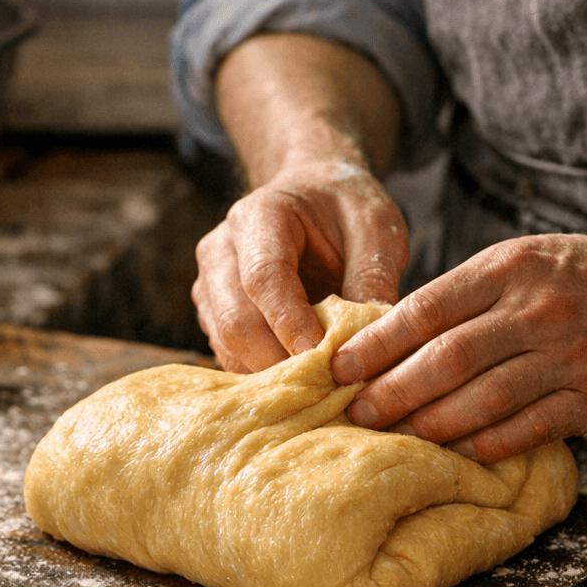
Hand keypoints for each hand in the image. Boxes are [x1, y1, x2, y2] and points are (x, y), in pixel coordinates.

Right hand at [192, 159, 408, 372]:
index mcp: (259, 216)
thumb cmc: (345, 209)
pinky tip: (301, 383)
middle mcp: (221, 250)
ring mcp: (211, 285)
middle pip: (235, 320)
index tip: (324, 356)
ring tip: (319, 389)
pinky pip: (230, 355)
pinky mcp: (213, 314)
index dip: (290, 322)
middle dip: (280, 362)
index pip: (264, 277)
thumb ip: (374, 276)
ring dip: (270, 376)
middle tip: (329, 387)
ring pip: (227, 345)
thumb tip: (371, 338)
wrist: (313, 197)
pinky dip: (262, 376)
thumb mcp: (376, 226)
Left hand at [329, 233, 586, 463]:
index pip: (428, 309)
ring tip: (395, 438)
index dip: (378, 343)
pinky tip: (454, 453)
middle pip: (450, 359)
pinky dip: (486, 445)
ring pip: (485, 400)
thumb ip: (462, 296)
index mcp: (510, 268)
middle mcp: (539, 309)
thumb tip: (384, 339)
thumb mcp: (519, 262)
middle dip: (394, 391)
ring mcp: (571, 355)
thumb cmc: (576, 278)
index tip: (340, 368)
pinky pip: (529, 429)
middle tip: (356, 414)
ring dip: (432, 424)